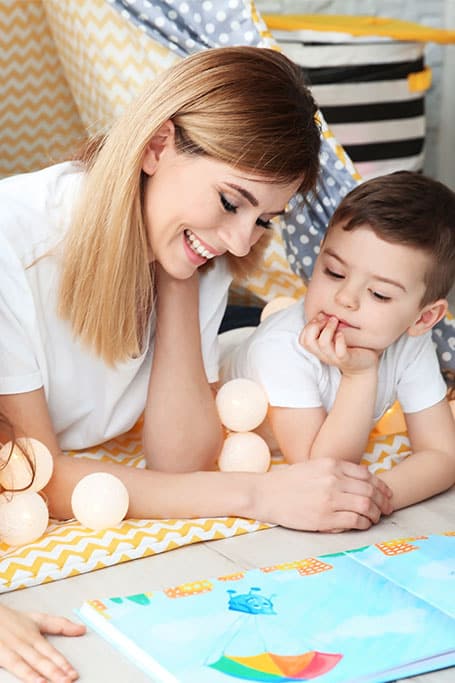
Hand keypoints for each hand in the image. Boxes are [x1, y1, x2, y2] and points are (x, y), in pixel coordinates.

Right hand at [0, 605, 84, 682]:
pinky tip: (36, 681)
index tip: (75, 673)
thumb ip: (60, 625)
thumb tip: (82, 629)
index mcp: (36, 635)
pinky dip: (26, 674)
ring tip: (59, 681)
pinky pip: (16, 666)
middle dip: (58, 671)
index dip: (64, 663)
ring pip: (33, 663)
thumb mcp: (38, 619)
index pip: (52, 652)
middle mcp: (26, 642)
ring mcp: (14, 648)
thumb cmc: (12, 619)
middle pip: (44, 659)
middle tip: (70, 680)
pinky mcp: (2, 654)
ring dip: (46, 673)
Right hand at [256, 458, 392, 531]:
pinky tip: (363, 524)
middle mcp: (333, 479)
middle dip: (384, 501)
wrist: (265, 494)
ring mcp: (329, 499)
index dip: (381, 485)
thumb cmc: (288, 481)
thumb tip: (360, 481)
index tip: (386, 493)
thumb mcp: (313, 466)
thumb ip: (335, 471)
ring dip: (376, 513)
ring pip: (366, 506)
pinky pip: (354, 521)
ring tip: (376, 518)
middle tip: (388, 508)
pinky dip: (364, 523)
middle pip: (370, 490)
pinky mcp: (324, 518)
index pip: (366, 474)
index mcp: (331, 464)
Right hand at [300, 314, 378, 375]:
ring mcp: (334, 358)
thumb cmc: (349, 346)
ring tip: (336, 321)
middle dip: (314, 326)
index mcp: (318, 349)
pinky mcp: (347, 359)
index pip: (302, 339)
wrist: (364, 365)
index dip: (308, 326)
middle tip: (328, 319)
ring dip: (328, 329)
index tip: (321, 318)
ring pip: (323, 344)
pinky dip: (340, 341)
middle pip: (307, 342)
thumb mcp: (334, 336)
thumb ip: (326, 327)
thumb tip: (321, 313)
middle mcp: (323, 354)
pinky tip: (342, 334)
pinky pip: (340, 352)